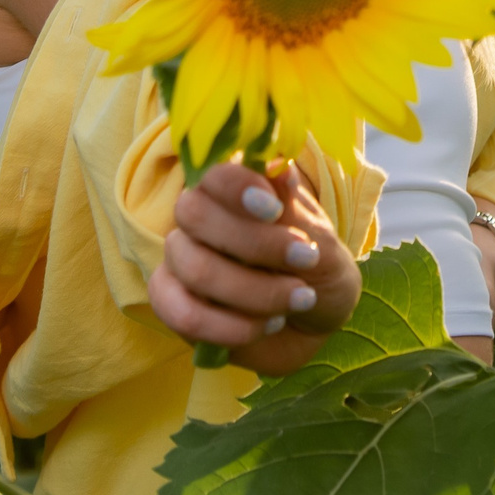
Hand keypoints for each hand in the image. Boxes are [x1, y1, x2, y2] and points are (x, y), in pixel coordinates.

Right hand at [148, 159, 359, 374]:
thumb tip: (279, 168)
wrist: (316, 321)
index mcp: (232, 187)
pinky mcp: (174, 304)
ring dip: (256, 291)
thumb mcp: (320, 238)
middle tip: (306, 258)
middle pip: (193, 214)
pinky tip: (269, 324)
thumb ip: (293, 208)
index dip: (236, 186)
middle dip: (255, 243)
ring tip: (299, 298)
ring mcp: (181, 260)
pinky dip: (233, 327)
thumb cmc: (317, 268)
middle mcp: (198, 216)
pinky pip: (185, 315)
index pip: (212, 171)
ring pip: (195, 268)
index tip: (274, 210)